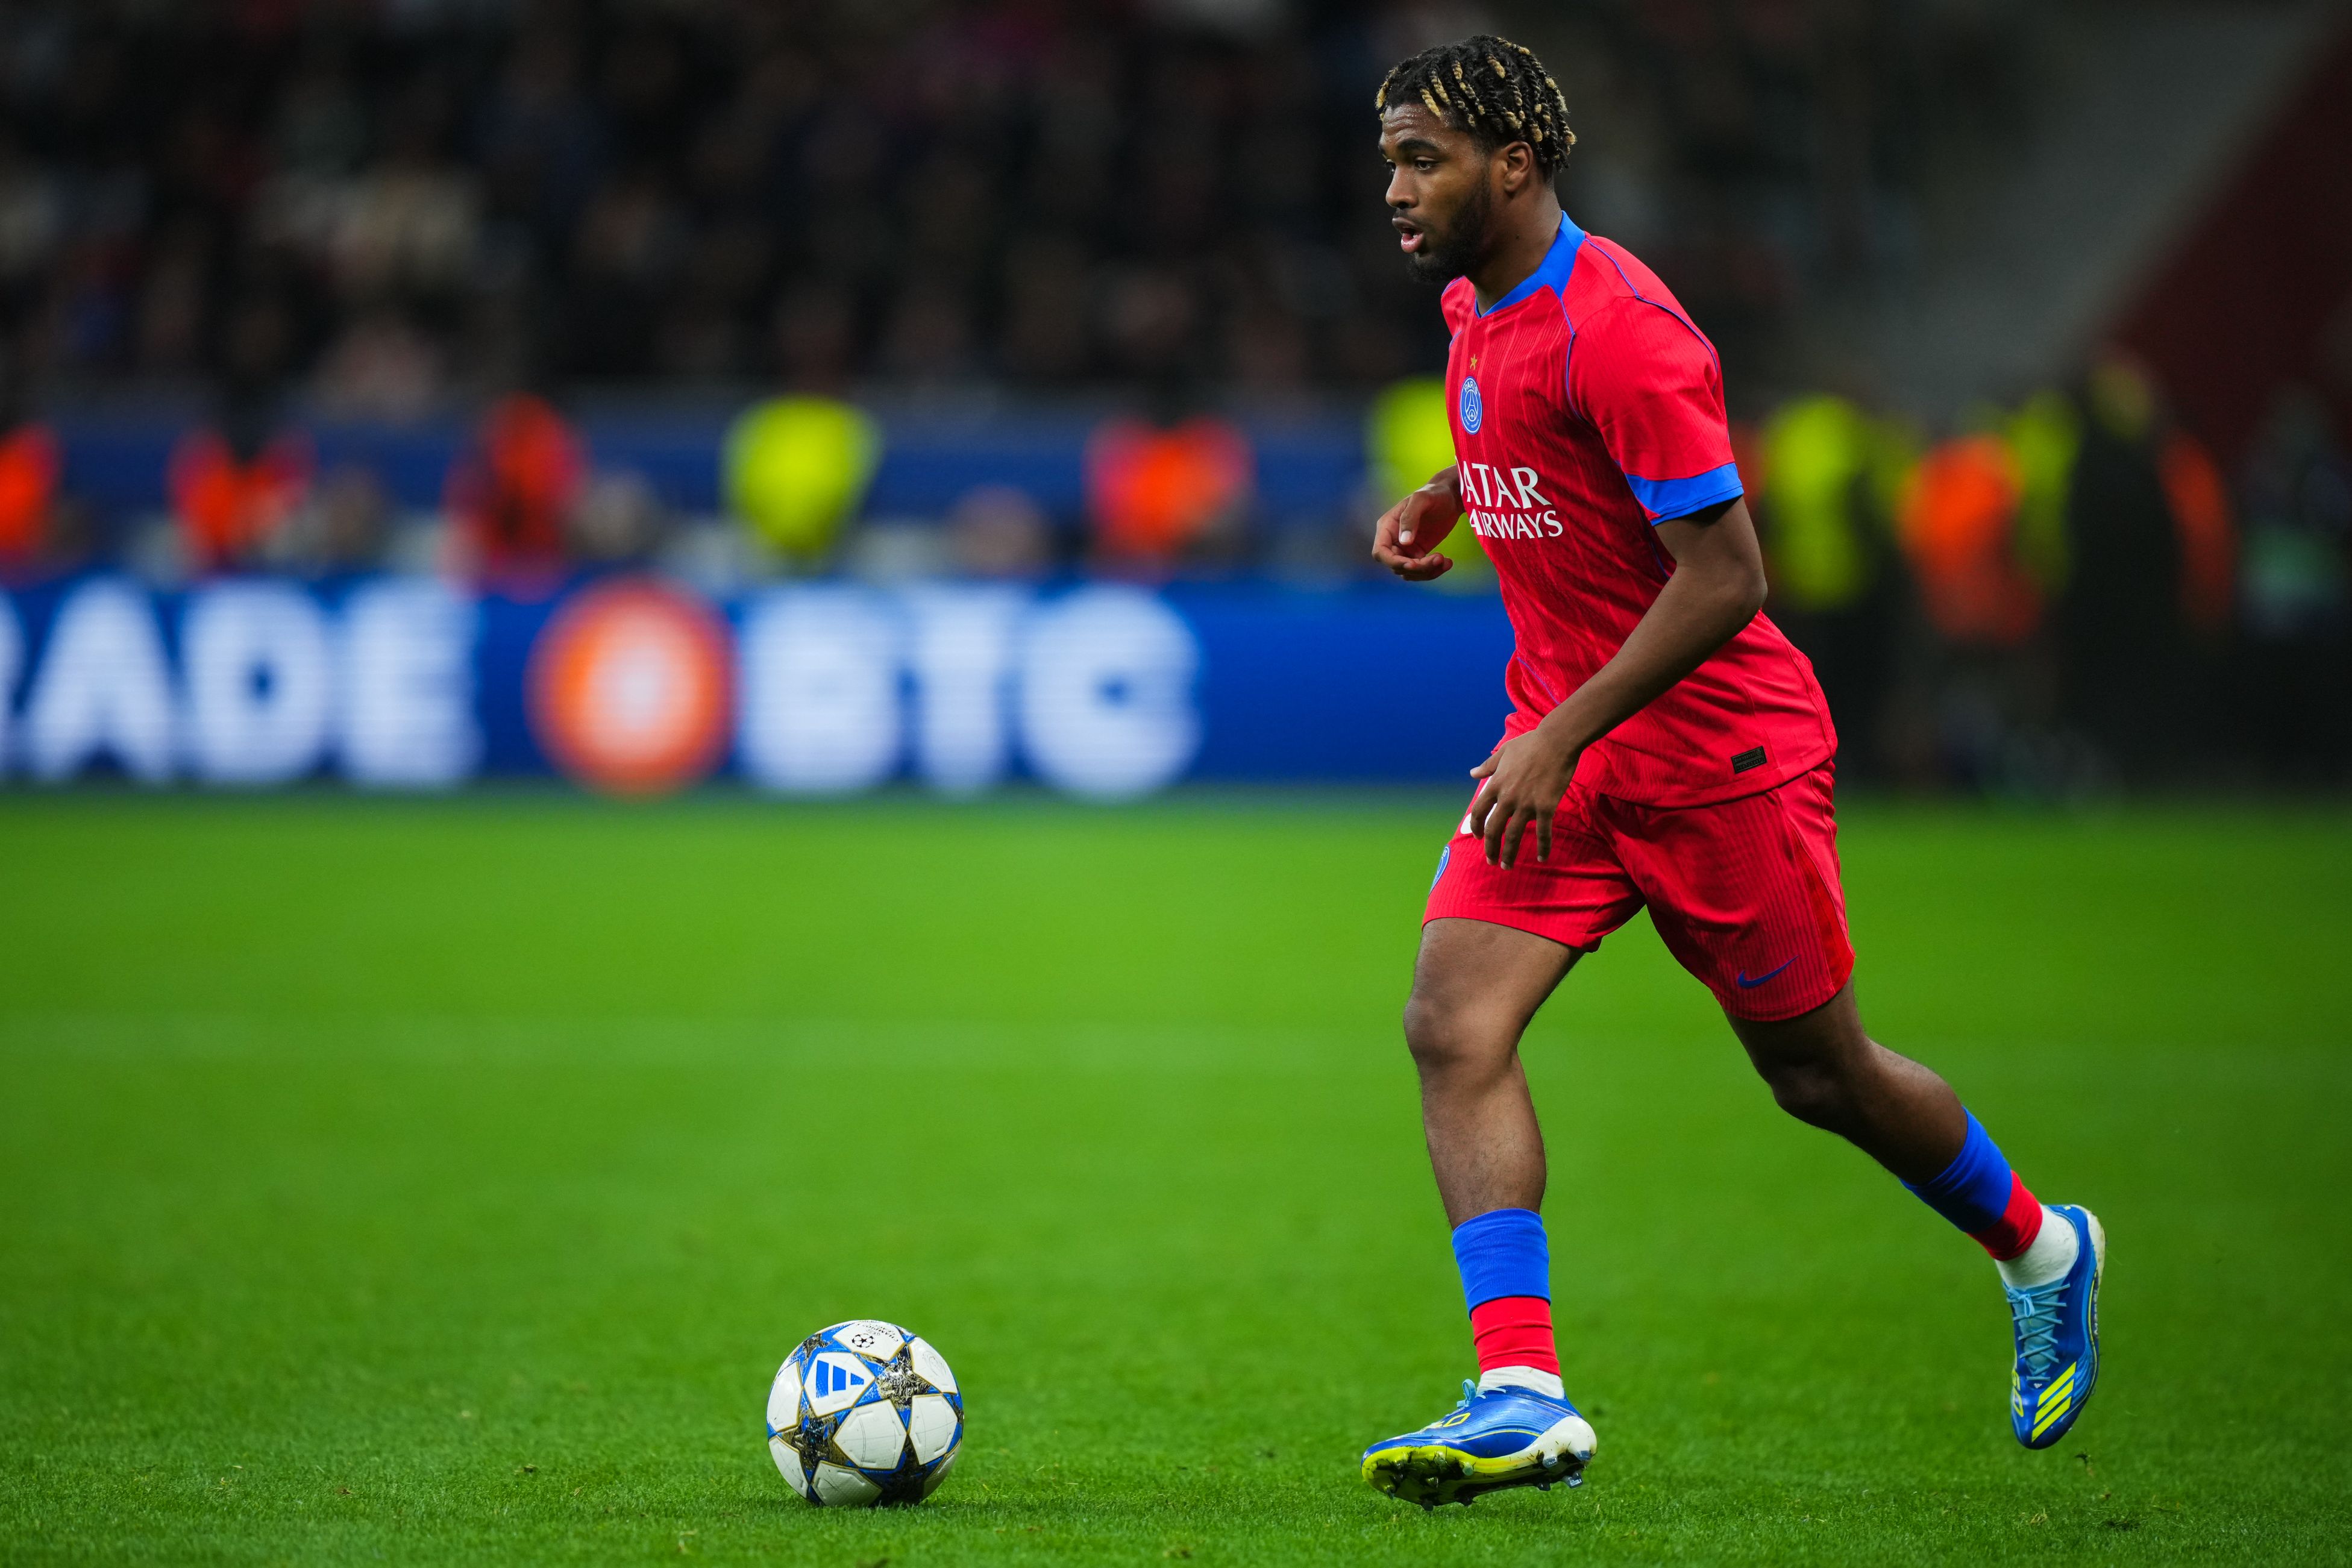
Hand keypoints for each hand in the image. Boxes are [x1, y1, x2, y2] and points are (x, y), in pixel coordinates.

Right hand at [1371, 476, 1461, 581]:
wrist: (1450, 497)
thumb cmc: (1433, 493)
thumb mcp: (1421, 500)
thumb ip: (1410, 518)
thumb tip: (1404, 542)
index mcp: (1387, 526)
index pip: (1380, 552)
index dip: (1393, 562)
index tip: (1413, 565)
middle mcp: (1393, 540)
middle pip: (1397, 565)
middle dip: (1418, 568)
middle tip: (1438, 559)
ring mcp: (1406, 549)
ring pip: (1409, 572)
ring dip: (1427, 572)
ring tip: (1445, 561)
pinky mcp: (1419, 553)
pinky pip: (1421, 571)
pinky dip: (1434, 571)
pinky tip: (1447, 562)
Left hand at [1467, 725, 1582, 867]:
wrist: (1557, 741)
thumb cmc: (1531, 744)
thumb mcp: (1504, 752)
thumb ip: (1488, 766)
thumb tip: (1472, 773)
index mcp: (1496, 784)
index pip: (1478, 811)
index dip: (1475, 827)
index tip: (1477, 837)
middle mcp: (1507, 797)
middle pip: (1493, 829)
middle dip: (1490, 848)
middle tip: (1491, 861)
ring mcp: (1526, 804)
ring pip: (1513, 836)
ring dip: (1509, 854)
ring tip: (1507, 866)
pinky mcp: (1546, 807)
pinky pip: (1543, 833)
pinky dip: (1543, 847)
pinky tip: (1542, 858)